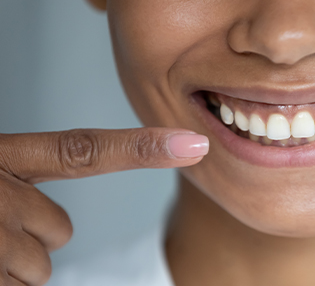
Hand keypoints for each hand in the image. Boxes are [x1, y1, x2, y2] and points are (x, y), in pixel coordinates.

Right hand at [0, 128, 208, 285]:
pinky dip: (4, 283)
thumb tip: (56, 224)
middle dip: (36, 235)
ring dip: (14, 265)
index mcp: (4, 158)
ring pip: (41, 267)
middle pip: (61, 228)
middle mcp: (0, 194)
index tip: (193, 145)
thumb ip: (23, 183)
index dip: (141, 150)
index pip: (83, 151)